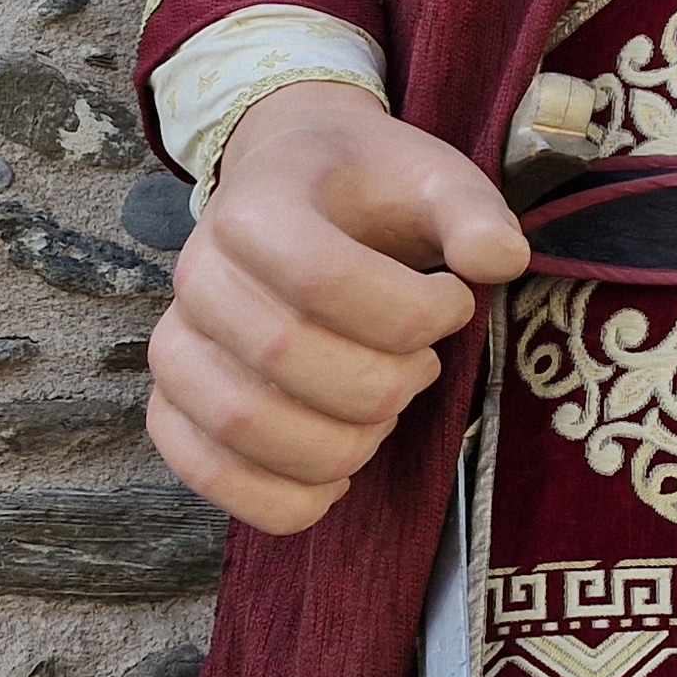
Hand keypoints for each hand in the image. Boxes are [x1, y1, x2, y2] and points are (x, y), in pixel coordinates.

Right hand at [146, 81, 528, 534]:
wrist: (297, 189)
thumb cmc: (372, 191)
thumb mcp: (434, 178)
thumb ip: (474, 213)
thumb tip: (502, 260)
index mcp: (254, 209)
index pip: (322, 278)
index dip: (411, 311)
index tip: (455, 303)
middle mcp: (198, 277)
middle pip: (286, 358)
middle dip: (386, 380)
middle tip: (424, 365)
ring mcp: (176, 348)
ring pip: (246, 427)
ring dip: (344, 442)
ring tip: (386, 412)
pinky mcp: (174, 408)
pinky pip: (209, 476)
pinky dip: (281, 498)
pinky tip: (338, 478)